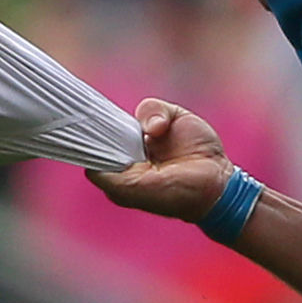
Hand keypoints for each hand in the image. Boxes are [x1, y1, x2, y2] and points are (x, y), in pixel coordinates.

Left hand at [87, 98, 234, 221]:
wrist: (216, 184)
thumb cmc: (175, 195)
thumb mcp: (134, 192)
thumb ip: (108, 178)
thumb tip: (87, 164)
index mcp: (121, 168)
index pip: (98, 148)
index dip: (91, 141)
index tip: (85, 134)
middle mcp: (133, 149)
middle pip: (109, 128)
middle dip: (107, 126)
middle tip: (110, 128)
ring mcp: (149, 133)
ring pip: (128, 115)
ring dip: (136, 124)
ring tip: (152, 138)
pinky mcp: (168, 117)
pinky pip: (149, 106)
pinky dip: (154, 115)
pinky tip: (161, 130)